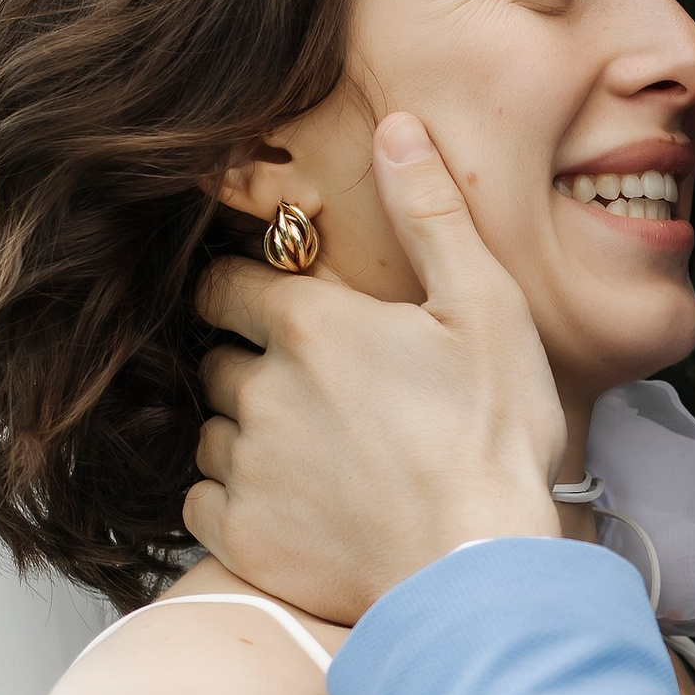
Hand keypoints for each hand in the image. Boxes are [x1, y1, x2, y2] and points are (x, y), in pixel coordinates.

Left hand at [188, 116, 567, 620]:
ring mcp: (246, 466)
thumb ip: (431, 213)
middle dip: (251, 365)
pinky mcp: (243, 534)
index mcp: (310, 325)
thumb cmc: (493, 437)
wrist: (478, 567)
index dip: (247, 291)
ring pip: (211, 433)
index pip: (228, 286)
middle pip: (217, 360)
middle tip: (317, 392)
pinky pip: (201, 502)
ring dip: (245, 434)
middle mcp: (260, 390)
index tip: (273, 308)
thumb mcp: (487, 307)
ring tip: (313, 454)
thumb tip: (396, 127)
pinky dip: (234, 499)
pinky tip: (289, 504)